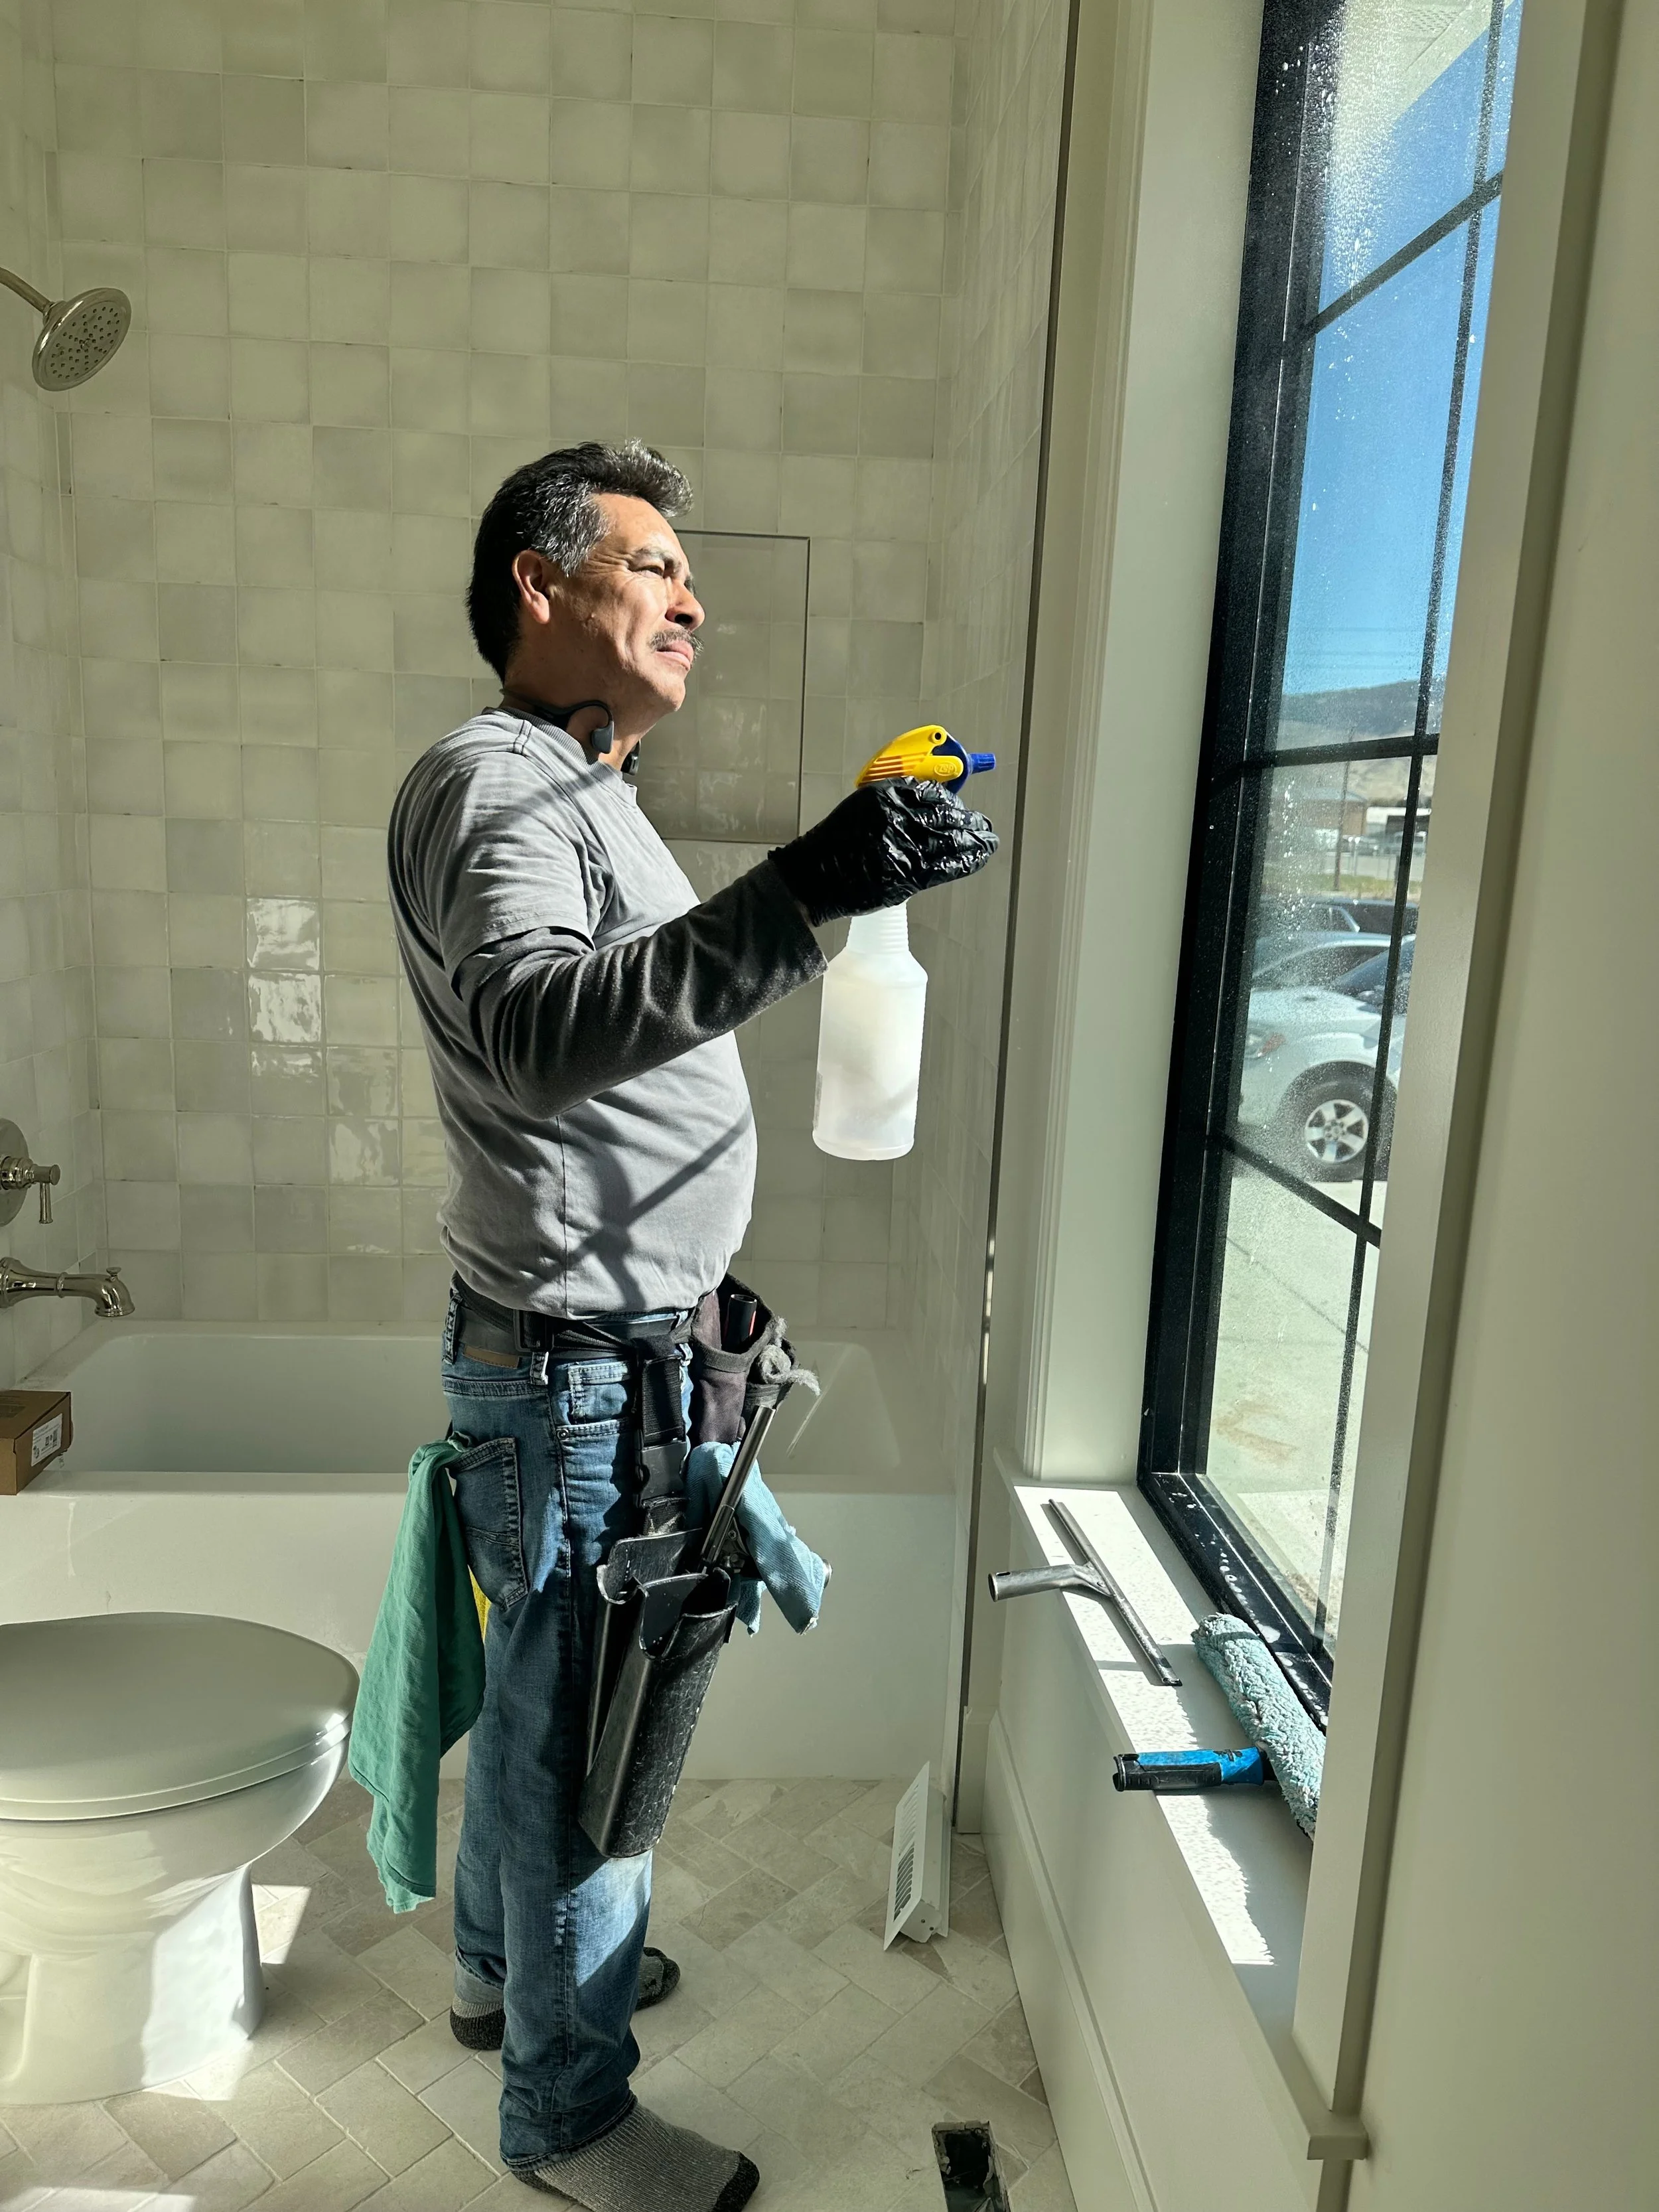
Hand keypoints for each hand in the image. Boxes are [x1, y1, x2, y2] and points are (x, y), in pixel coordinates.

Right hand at [769, 778, 997, 925]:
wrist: (815, 876)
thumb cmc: (835, 844)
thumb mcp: (861, 809)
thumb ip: (893, 805)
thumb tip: (930, 806)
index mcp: (885, 795)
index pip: (931, 793)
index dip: (951, 801)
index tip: (961, 806)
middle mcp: (898, 817)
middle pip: (946, 816)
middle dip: (969, 821)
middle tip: (984, 824)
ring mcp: (905, 846)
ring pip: (952, 840)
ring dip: (975, 840)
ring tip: (989, 840)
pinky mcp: (910, 874)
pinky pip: (947, 865)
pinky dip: (967, 861)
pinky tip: (980, 857)